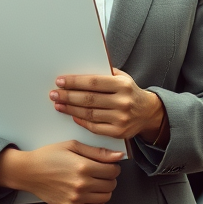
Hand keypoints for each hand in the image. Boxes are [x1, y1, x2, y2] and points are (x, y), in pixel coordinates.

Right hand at [0, 140, 123, 203]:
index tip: (109, 164)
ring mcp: (76, 198)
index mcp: (83, 166)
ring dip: (105, 189)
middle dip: (110, 177)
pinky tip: (92, 195)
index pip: (113, 170)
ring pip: (105, 198)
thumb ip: (97, 151)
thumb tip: (118, 155)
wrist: (30, 172)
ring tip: (96, 181)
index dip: (114, 166)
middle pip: (111, 184)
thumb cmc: (49, 156)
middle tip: (102, 171)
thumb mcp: (73, 146)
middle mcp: (82, 185)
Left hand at [51, 69, 165, 142]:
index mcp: (123, 84)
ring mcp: (121, 118)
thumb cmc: (129, 91)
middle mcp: (123, 101)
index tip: (60, 81)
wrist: (148, 112)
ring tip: (58, 105)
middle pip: (89, 99)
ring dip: (71, 109)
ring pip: (90, 114)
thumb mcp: (122, 77)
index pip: (93, 82)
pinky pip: (95, 127)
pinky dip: (82, 121)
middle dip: (68, 96)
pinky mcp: (119, 132)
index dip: (75, 82)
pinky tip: (72, 116)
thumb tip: (79, 71)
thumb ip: (105, 73)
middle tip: (54, 94)